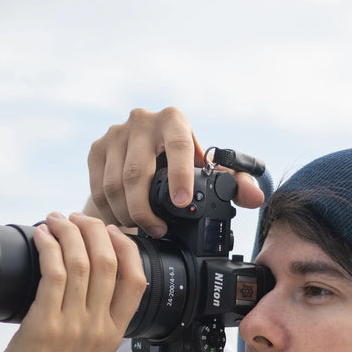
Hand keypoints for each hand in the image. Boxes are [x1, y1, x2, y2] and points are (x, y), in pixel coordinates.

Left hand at [0, 212, 145, 351]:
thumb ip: (87, 323)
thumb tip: (76, 284)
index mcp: (113, 335)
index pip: (137, 280)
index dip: (127, 247)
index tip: (111, 231)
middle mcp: (98, 328)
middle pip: (110, 262)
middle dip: (93, 229)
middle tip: (75, 217)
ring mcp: (74, 326)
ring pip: (82, 262)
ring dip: (67, 232)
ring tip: (54, 219)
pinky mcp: (44, 324)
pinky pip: (53, 272)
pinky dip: (48, 246)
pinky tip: (40, 236)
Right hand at [87, 106, 264, 236]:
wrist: (144, 152)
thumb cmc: (183, 164)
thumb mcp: (209, 172)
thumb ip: (236, 184)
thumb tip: (255, 198)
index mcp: (174, 121)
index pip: (178, 145)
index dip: (180, 174)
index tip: (182, 204)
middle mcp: (142, 120)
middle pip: (136, 173)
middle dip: (146, 211)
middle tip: (158, 232)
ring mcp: (115, 133)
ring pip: (114, 185)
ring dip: (127, 215)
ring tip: (140, 230)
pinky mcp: (96, 149)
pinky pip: (98, 189)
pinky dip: (109, 212)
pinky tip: (122, 223)